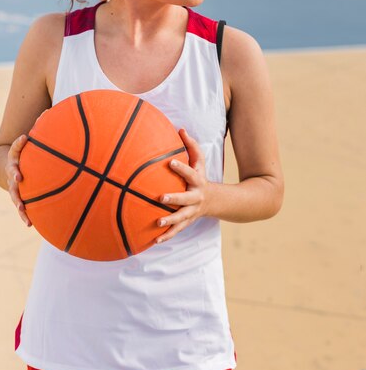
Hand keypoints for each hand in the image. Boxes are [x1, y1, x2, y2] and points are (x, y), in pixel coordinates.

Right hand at [5, 134, 31, 226]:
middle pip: (11, 172)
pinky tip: (30, 224)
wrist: (7, 167)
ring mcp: (14, 186)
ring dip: (18, 200)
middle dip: (14, 174)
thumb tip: (50, 112)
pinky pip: (21, 208)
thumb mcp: (29, 141)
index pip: (15, 148)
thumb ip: (39, 128)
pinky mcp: (18, 197)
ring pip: (14, 194)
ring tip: (22, 207)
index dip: (19, 143)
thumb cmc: (25, 153)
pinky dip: (24, 216)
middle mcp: (12, 171)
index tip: (25, 137)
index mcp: (15, 157)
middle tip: (18, 176)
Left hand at [156, 128, 210, 243]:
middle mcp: (195, 198)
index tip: (170, 163)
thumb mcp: (200, 162)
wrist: (216, 201)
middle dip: (174, 199)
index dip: (181, 168)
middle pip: (185, 199)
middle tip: (161, 198)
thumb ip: (191, 146)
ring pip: (181, 218)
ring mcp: (192, 212)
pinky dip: (166, 236)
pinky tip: (154, 241)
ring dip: (170, 221)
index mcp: (197, 181)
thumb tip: (180, 128)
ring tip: (157, 222)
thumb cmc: (201, 176)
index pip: (189, 173)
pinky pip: (177, 230)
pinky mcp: (187, 222)